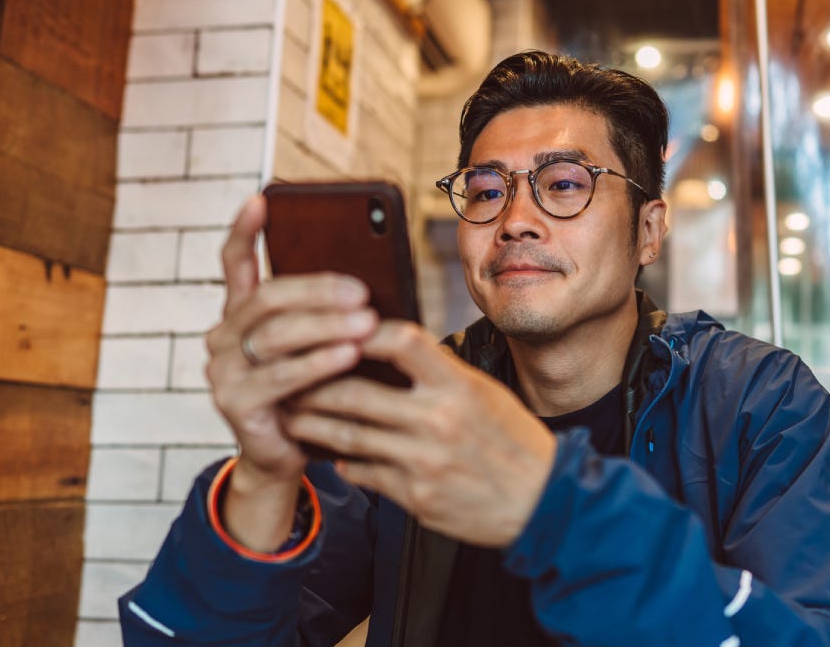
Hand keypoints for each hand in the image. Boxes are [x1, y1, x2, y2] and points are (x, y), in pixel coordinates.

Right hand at [204, 196, 376, 547]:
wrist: (291, 455)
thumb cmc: (313, 391)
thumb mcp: (318, 346)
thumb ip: (326, 315)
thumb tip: (368, 279)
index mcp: (240, 315)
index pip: (235, 263)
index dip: (246, 231)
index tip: (262, 198)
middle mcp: (222, 337)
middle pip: (268, 298)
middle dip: (317, 290)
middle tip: (361, 290)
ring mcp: (223, 371)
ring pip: (276, 335)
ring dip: (325, 326)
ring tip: (365, 321)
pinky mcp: (235, 404)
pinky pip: (280, 377)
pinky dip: (318, 363)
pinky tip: (349, 355)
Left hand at [282, 321, 557, 547]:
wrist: (544, 502)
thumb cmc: (514, 441)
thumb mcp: (484, 394)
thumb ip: (438, 372)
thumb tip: (388, 345)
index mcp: (458, 386)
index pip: (399, 341)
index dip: (360, 331)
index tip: (334, 327)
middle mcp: (438, 421)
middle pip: (354, 393)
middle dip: (311, 384)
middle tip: (285, 376)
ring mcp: (423, 462)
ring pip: (347, 437)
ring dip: (311, 424)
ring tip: (290, 414)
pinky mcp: (416, 498)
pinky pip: (364, 474)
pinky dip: (343, 462)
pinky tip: (330, 455)